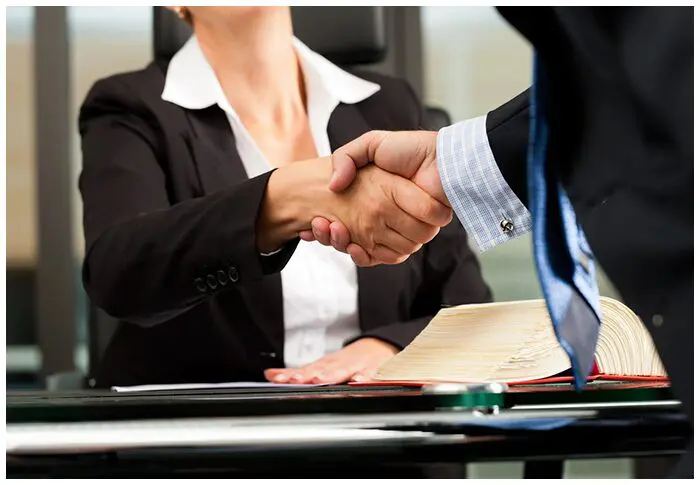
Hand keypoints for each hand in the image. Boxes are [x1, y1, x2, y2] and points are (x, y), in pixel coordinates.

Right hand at [259, 157, 450, 264]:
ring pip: (359, 247)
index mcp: (373, 196)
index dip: (325, 224)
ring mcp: (393, 228)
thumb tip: (333, 185)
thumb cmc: (410, 149)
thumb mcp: (371, 143)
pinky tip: (351, 245)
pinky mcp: (407, 239)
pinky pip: (382, 256)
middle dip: (328, 235)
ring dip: (340, 243)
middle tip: (316, 225)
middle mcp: (381, 215)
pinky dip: (363, 255)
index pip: (342, 216)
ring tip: (331, 228)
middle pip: (346, 235)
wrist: (442, 160)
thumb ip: (347, 157)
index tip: (312, 221)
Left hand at [263, 338, 398, 384]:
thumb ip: (298, 372)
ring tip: (320, 380)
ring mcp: (355, 366)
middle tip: (296, 379)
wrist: (379, 346)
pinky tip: (358, 381)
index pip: (304, 370)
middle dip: (308, 375)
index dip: (290, 375)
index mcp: (325, 365)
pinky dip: (364, 377)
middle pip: (321, 369)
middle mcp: (338, 364)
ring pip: (342, 370)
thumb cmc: (348, 360)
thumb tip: (270, 374)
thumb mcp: (323, 365)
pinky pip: (370, 374)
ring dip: (331, 375)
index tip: (275, 378)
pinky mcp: (373, 369)